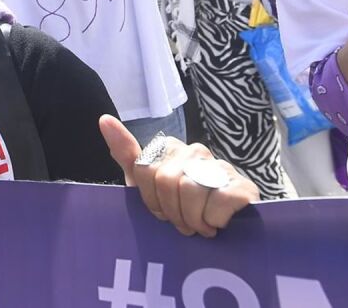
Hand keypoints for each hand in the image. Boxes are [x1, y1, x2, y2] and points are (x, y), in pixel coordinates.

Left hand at [100, 115, 257, 237]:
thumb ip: (127, 154)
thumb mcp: (148, 186)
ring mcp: (221, 166)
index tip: (163, 211)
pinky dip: (214, 221)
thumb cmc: (181, 208)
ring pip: (191, 191)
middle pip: (167, 181)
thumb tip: (104, 119)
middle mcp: (195, 151)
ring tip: (200, 226)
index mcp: (170, 150)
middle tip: (184, 223)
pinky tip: (218, 223)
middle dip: (173, 212)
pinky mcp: (243, 185)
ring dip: (193, 220)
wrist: (227, 229)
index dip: (151, 201)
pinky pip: (219, 202)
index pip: (144, 170)